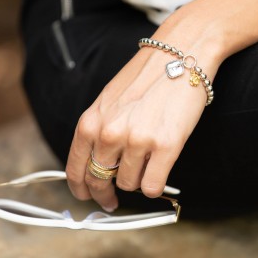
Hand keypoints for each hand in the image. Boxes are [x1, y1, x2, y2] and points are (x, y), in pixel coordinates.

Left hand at [65, 39, 218, 211]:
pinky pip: (152, 187)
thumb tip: (97, 163)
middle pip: (101, 181)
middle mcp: (110, 134)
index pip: (76, 169)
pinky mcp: (165, 146)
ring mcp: (137, 141)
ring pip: (129, 185)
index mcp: (91, 121)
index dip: (80, 189)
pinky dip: (155, 185)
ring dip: (136, 181)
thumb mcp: (109, 100)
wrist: (181, 55)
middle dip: (105, 195)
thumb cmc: (147, 76)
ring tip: (146, 163)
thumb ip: (98, 130)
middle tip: (112, 201)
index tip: (87, 196)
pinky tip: (159, 171)